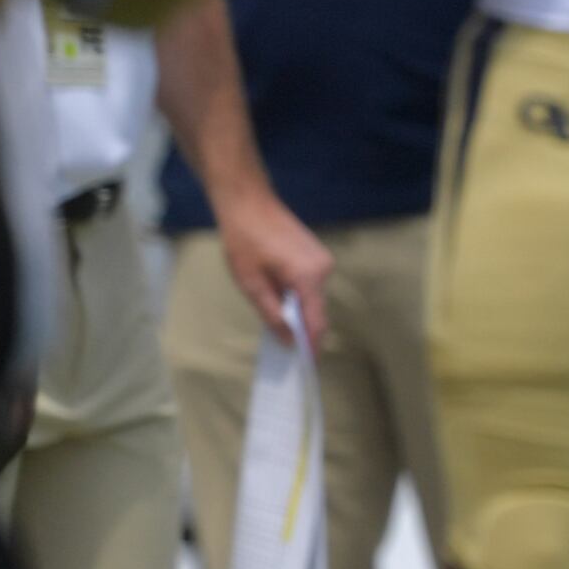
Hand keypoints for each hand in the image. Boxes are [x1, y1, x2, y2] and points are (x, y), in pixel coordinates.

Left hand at [217, 183, 333, 341]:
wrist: (248, 202)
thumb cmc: (244, 241)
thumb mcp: (250, 283)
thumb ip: (271, 314)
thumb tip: (289, 340)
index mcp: (308, 277)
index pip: (317, 321)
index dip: (312, 346)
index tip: (307, 367)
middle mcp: (323, 269)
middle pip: (317, 310)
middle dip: (303, 328)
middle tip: (284, 345)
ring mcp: (323, 260)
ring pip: (314, 297)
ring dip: (298, 309)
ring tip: (275, 315)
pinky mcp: (317, 254)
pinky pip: (311, 283)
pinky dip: (299, 294)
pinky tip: (278, 293)